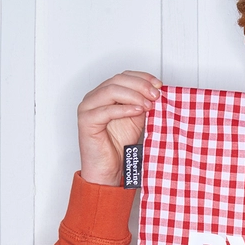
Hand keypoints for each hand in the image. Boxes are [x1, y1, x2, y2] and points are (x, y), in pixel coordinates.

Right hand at [77, 71, 161, 185]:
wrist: (108, 169)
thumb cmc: (119, 144)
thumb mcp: (137, 118)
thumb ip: (142, 103)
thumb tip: (156, 92)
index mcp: (104, 93)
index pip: (123, 76)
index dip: (142, 77)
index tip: (159, 84)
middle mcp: (94, 97)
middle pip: (117, 80)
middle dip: (140, 85)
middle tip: (156, 95)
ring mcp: (87, 108)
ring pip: (110, 90)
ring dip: (134, 95)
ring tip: (148, 105)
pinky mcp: (86, 121)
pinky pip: (105, 110)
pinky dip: (124, 108)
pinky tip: (138, 111)